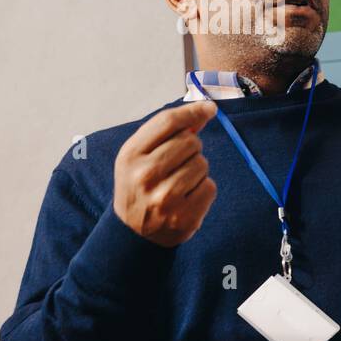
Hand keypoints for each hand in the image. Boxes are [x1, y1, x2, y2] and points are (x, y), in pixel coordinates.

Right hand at [113, 100, 218, 246]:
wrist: (132, 233)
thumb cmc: (139, 185)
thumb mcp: (140, 155)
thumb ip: (167, 132)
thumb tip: (204, 111)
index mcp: (130, 155)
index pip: (168, 121)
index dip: (192, 111)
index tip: (209, 108)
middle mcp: (145, 175)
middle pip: (190, 141)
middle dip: (191, 148)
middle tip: (177, 163)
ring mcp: (165, 199)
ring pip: (202, 163)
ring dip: (197, 169)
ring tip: (179, 182)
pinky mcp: (184, 217)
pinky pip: (210, 186)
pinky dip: (203, 188)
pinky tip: (187, 197)